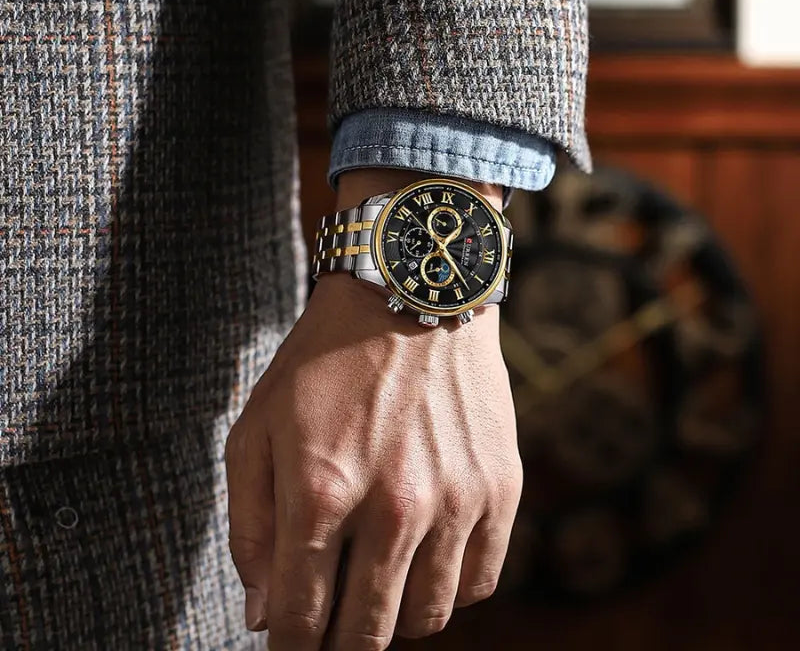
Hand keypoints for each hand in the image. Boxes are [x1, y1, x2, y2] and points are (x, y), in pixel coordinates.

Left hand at [226, 170, 519, 650]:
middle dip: (340, 639)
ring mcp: (457, 500)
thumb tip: (267, 615)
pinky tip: (426, 553)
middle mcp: (395, 507)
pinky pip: (479, 581)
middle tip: (332, 614)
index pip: (301, 621)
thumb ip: (251, 526)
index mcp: (322, 493)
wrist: (412, 294)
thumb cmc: (325, 360)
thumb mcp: (258, 426)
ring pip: (426, 618)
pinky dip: (448, 584)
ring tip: (379, 579)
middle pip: (366, 633)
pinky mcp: (500, 487)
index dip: (290, 643)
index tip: (290, 635)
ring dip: (395, 614)